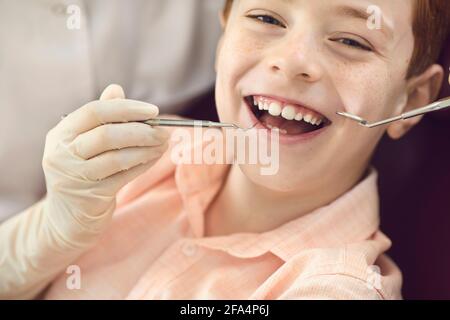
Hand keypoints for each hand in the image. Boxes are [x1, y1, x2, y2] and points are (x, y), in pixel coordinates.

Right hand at [41, 84, 168, 238]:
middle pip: (107, 135)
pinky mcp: (91, 196)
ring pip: (118, 157)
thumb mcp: (83, 143)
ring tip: (164, 144)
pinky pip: (124, 176)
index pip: (94, 111)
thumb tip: (117, 89)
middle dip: (141, 131)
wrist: (68, 217)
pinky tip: (154, 158)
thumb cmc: (81, 171)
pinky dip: (144, 165)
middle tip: (163, 131)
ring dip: (147, 149)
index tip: (153, 111)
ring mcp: (75, 177)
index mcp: (60, 134)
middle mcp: (62, 154)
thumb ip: (100, 117)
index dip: (126, 108)